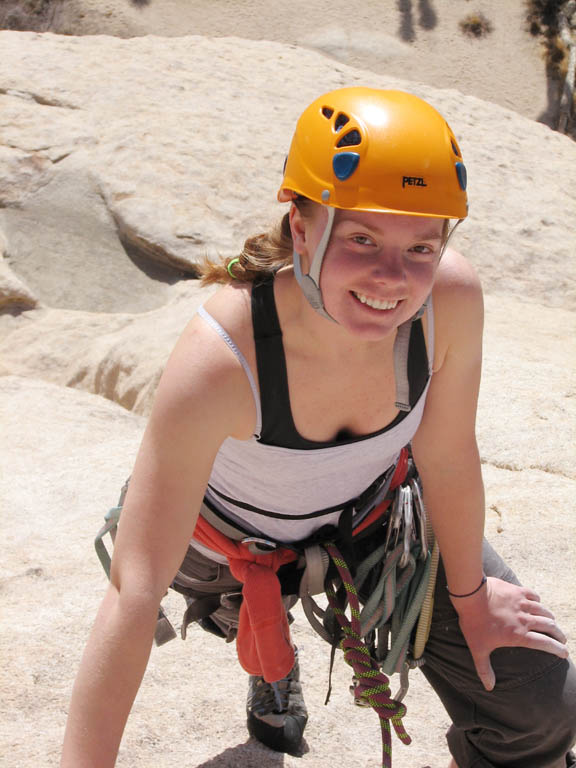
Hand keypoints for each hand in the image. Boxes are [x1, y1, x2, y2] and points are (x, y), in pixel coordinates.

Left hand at [452, 577, 568, 690]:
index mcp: (519, 635)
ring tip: (552, 622)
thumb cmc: (474, 623)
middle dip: (558, 634)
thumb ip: (484, 669)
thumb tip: (489, 687)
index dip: (557, 649)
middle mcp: (524, 620)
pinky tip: (537, 602)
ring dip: (550, 617)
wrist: (470, 595)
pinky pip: (533, 595)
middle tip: (562, 639)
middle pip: (549, 626)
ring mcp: (521, 603)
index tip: (565, 653)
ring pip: (543, 610)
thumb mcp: (478, 649)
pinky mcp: (516, 590)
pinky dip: (538, 600)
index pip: (545, 643)